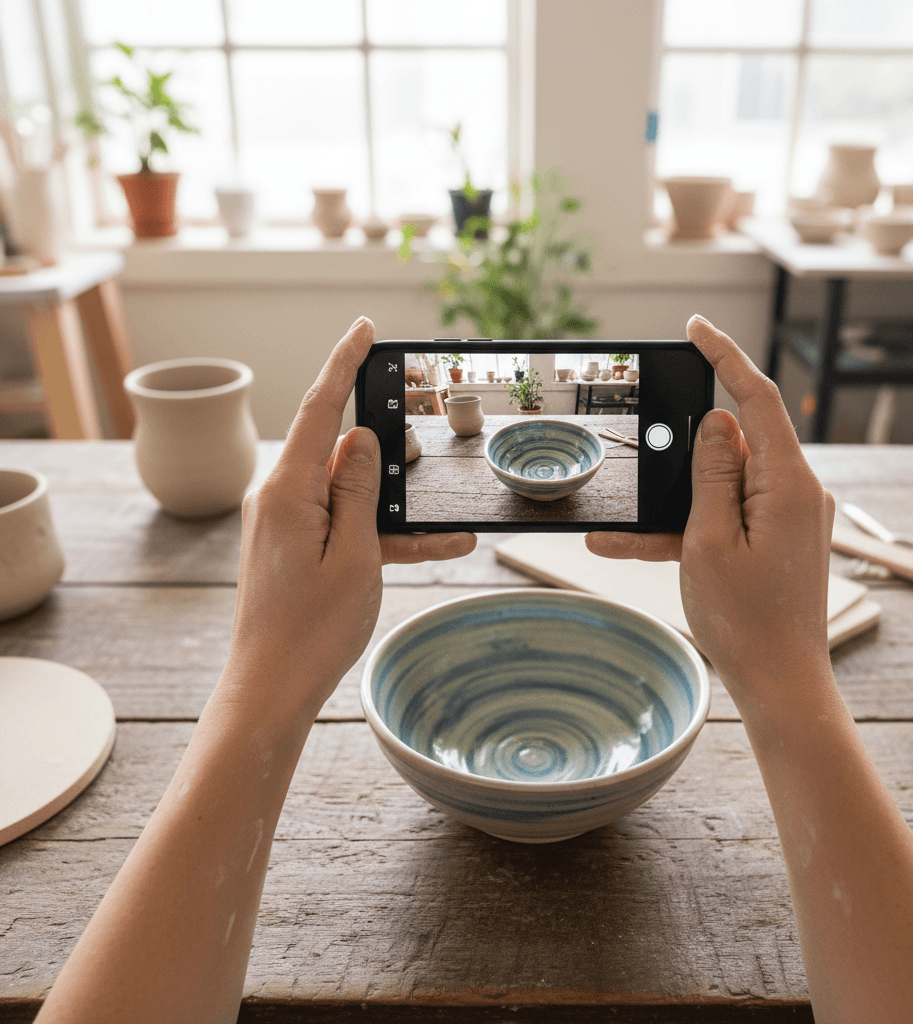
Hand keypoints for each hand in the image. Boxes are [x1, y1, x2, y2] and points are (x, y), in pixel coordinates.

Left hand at [224, 317, 475, 719]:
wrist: (270, 689)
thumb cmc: (311, 630)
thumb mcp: (355, 554)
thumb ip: (358, 489)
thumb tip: (359, 438)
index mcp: (289, 490)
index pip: (319, 408)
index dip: (343, 363)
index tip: (363, 328)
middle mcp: (280, 497)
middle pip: (339, 451)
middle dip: (385, 458)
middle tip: (421, 470)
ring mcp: (285, 522)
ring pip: (349, 494)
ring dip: (392, 510)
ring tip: (443, 533)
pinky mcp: (294, 546)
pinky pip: (343, 526)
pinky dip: (380, 536)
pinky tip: (431, 549)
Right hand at [586, 315, 834, 708]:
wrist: (780, 684)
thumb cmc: (746, 622)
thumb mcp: (708, 541)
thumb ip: (712, 474)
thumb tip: (717, 422)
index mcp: (789, 484)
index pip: (757, 398)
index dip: (725, 356)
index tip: (694, 328)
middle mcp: (798, 492)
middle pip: (734, 445)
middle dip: (683, 462)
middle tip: (651, 491)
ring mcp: (791, 516)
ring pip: (723, 487)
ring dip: (678, 507)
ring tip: (625, 539)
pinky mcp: (781, 536)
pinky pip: (730, 515)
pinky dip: (692, 527)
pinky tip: (640, 548)